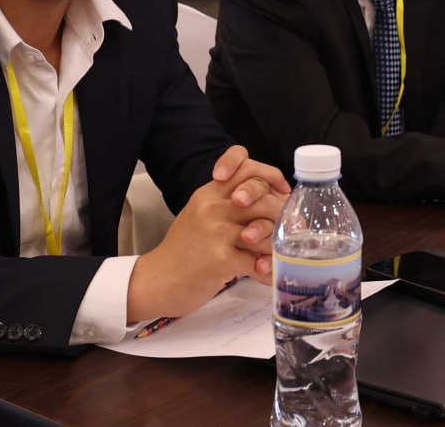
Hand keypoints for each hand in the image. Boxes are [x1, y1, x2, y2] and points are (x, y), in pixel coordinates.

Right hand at [126, 146, 288, 321]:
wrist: (156, 281)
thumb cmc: (182, 252)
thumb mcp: (199, 216)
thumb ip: (226, 204)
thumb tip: (269, 202)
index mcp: (209, 192)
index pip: (243, 164)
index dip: (268, 173)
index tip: (280, 191)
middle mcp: (213, 205)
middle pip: (262, 195)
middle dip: (281, 214)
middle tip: (288, 230)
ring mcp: (217, 230)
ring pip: (266, 227)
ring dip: (276, 245)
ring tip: (278, 255)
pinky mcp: (221, 257)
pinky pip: (259, 261)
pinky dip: (267, 271)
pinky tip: (266, 275)